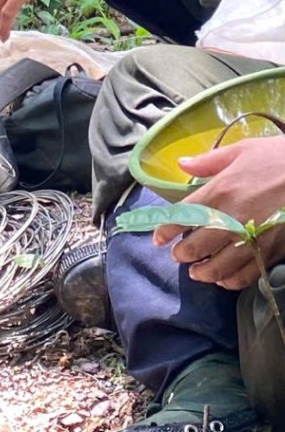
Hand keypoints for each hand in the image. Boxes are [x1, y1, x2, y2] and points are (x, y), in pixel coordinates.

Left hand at [153, 138, 284, 289]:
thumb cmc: (278, 158)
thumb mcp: (241, 151)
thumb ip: (208, 161)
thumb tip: (181, 163)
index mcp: (219, 192)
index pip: (182, 217)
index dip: (165, 230)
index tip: (158, 238)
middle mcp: (232, 219)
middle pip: (197, 246)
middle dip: (182, 254)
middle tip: (177, 256)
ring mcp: (253, 239)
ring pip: (220, 266)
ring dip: (204, 272)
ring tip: (196, 272)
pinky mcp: (273, 251)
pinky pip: (248, 274)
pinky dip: (232, 280)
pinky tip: (225, 279)